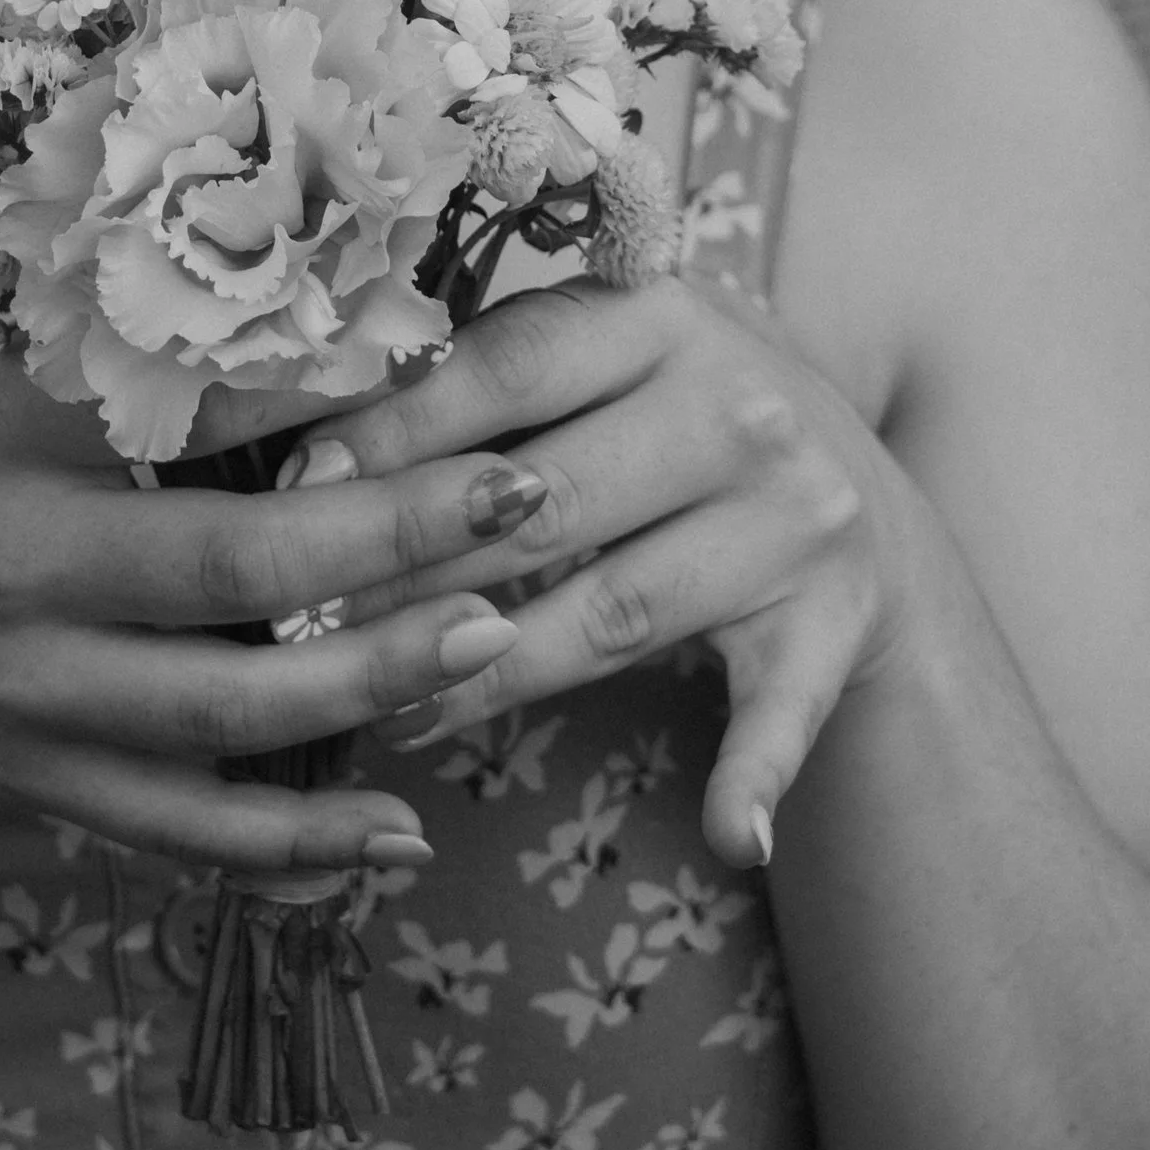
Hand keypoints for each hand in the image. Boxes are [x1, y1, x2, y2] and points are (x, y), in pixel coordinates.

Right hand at [0, 338, 532, 874]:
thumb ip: (101, 358)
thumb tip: (296, 292)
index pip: (175, 408)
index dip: (313, 382)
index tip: (437, 346)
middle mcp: (12, 574)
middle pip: (226, 564)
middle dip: (385, 531)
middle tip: (518, 492)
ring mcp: (25, 698)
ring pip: (222, 709)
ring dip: (369, 678)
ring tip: (492, 638)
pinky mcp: (38, 789)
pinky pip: (182, 831)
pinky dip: (293, 844)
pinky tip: (401, 835)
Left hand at [282, 274, 909, 867]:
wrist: (855, 494)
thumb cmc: (668, 414)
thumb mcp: (599, 359)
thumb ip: (482, 377)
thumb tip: (301, 436)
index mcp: (662, 315)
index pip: (510, 366)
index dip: (396, 428)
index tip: (293, 484)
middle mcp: (743, 406)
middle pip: (548, 500)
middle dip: (410, 569)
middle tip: (298, 625)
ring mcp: (795, 519)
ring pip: (615, 610)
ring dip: (493, 675)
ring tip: (385, 714)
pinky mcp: (833, 623)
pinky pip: (784, 710)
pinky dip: (758, 776)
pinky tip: (728, 834)